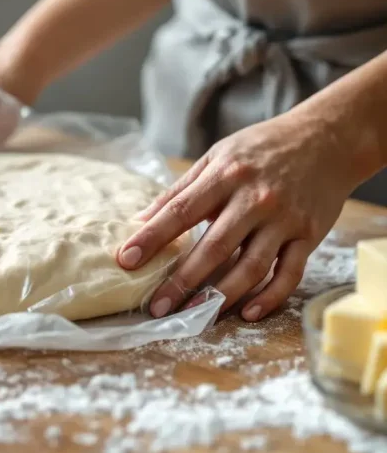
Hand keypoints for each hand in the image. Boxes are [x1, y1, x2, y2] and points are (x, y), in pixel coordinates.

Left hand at [117, 112, 360, 321]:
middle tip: (156, 306)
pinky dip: (268, 297)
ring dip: (220, 296)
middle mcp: (255, 199)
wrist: (327, 138)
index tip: (126, 260)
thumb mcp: (217, 156)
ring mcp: (284, 220)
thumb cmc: (261, 149)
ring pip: (251, 266)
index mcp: (226, 175)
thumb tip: (141, 220)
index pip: (180, 211)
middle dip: (181, 280)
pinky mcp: (309, 236)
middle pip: (213, 247)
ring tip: (193, 315)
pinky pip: (289, 274)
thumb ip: (181, 190)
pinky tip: (245, 313)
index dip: (151, 237)